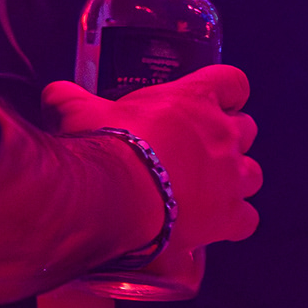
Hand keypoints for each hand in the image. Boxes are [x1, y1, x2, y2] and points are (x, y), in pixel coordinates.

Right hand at [43, 66, 260, 266]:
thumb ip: (70, 99)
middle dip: (230, 138)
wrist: (115, 197)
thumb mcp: (80, 112)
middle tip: (202, 152)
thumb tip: (54, 95)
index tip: (214, 102)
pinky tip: (216, 226)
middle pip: (249, 128)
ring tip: (210, 191)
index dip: (227, 92)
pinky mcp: (231, 216)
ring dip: (237, 180)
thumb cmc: (104, 147)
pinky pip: (248, 219)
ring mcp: (232, 177)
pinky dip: (236, 222)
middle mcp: (223, 134)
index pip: (233, 82)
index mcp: (195, 100)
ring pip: (253, 174)